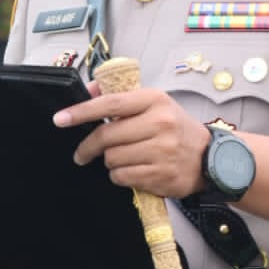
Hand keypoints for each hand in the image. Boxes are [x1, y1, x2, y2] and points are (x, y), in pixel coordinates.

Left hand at [53, 85, 209, 199]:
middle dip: (89, 147)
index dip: (81, 112)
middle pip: (107, 136)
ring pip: (113, 159)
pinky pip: (123, 177)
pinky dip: (119, 176)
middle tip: (82, 154)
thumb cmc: (175, 128)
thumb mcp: (154, 104)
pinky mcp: (162, 175)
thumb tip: (88, 90)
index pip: (110, 103)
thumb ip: (120, 97)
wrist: (209, 157)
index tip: (60, 119)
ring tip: (121, 160)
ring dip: (109, 162)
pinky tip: (130, 171)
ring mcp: (162, 151)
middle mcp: (160, 123)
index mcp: (155, 100)